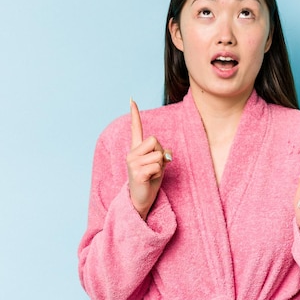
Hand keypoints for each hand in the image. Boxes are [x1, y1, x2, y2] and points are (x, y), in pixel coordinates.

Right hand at [126, 99, 171, 219]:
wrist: (141, 200)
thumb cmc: (150, 181)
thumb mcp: (159, 165)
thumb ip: (162, 155)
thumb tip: (167, 153)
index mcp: (136, 150)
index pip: (136, 129)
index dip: (134, 114)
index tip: (132, 99)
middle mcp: (131, 154)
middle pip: (155, 141)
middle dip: (161, 153)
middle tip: (155, 167)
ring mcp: (132, 163)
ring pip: (158, 155)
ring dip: (160, 166)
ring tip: (152, 175)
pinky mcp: (137, 172)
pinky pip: (157, 166)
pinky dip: (158, 174)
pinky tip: (150, 180)